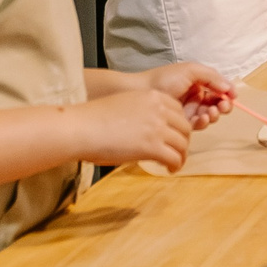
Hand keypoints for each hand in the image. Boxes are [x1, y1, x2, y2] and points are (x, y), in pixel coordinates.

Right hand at [76, 88, 193, 169]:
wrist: (82, 128)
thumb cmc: (94, 118)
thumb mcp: (124, 105)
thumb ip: (141, 113)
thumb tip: (145, 130)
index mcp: (152, 96)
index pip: (178, 110)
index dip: (177, 125)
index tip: (172, 135)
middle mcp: (159, 109)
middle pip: (184, 127)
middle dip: (182, 141)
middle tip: (175, 151)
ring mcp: (157, 128)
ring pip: (182, 144)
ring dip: (181, 155)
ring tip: (174, 164)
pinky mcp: (153, 147)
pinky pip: (175, 158)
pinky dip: (175, 165)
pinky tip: (169, 170)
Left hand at [144, 63, 235, 129]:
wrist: (141, 92)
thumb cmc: (165, 78)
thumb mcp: (190, 71)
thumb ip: (212, 77)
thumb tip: (230, 89)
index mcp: (199, 82)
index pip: (219, 89)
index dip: (227, 93)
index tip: (232, 96)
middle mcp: (196, 96)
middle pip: (217, 103)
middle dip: (223, 106)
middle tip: (222, 106)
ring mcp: (190, 110)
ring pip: (210, 115)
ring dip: (214, 114)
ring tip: (210, 112)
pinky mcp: (183, 123)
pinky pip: (198, 125)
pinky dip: (204, 122)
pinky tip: (202, 118)